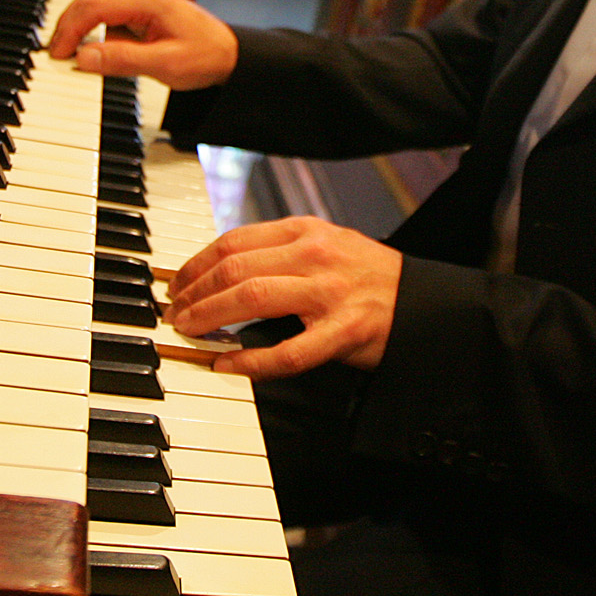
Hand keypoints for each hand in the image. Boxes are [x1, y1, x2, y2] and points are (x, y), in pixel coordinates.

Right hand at [45, 0, 237, 88]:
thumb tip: (84, 57)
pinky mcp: (145, 8)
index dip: (71, 28)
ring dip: (80, 23)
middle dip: (69, 24)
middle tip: (56, 52)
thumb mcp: (164, 66)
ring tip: (68, 51)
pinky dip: (95, 27)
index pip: (96, 5)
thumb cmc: (206, 57)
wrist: (232, 55)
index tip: (59, 52)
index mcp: (150, 0)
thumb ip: (122, 60)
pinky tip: (91, 47)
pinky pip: (111, 12)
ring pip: (99, 2)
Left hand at [168, 217, 401, 379]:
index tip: (177, 282)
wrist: (421, 303)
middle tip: (174, 312)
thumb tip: (220, 269)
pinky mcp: (343, 332)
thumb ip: (279, 251)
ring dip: (210, 316)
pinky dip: (250, 360)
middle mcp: (315, 255)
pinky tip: (226, 364)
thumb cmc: (367, 277)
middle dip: (195, 292)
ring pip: (252, 297)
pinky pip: (287, 350)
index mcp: (306, 231)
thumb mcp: (326, 245)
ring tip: (189, 330)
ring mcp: (329, 293)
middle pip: (235, 268)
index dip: (197, 263)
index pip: (235, 241)